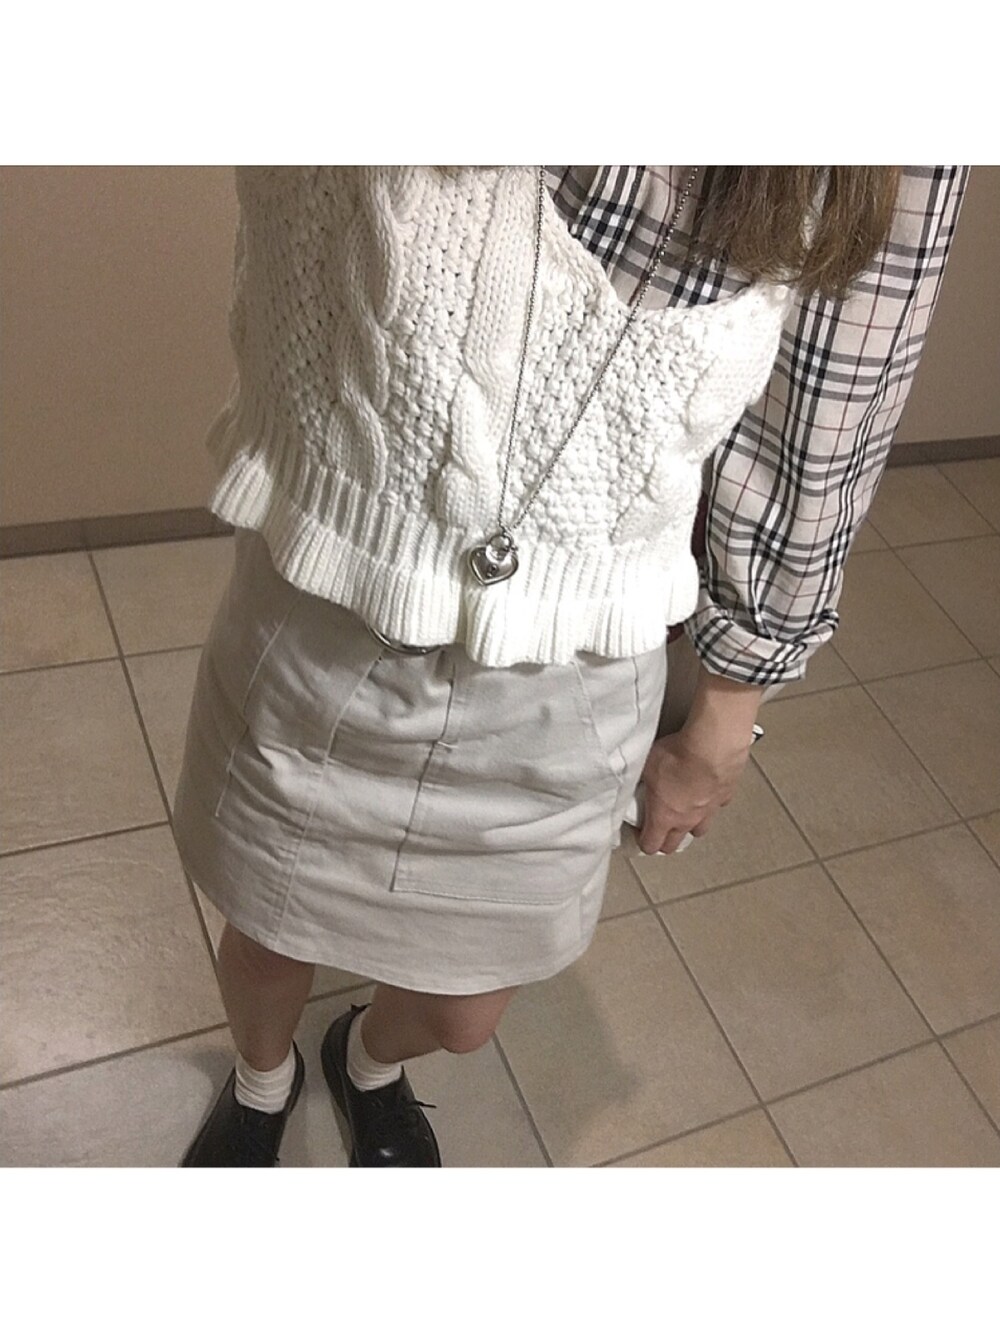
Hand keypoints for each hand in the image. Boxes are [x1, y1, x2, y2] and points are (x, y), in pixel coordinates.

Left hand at [636, 723, 752, 854]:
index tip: (640, 832)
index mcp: (663, 816)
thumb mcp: (645, 766)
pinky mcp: (724, 797)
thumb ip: (639, 779)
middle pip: (674, 844)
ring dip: (689, 825)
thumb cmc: (677, 757)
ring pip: (699, 830)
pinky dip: (710, 802)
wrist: (711, 747)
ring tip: (683, 812)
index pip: (651, 845)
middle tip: (659, 828)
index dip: (644, 842)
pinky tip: (705, 790)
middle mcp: (686, 819)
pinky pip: (716, 806)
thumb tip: (632, 779)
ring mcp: (708, 811)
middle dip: (665, 840)